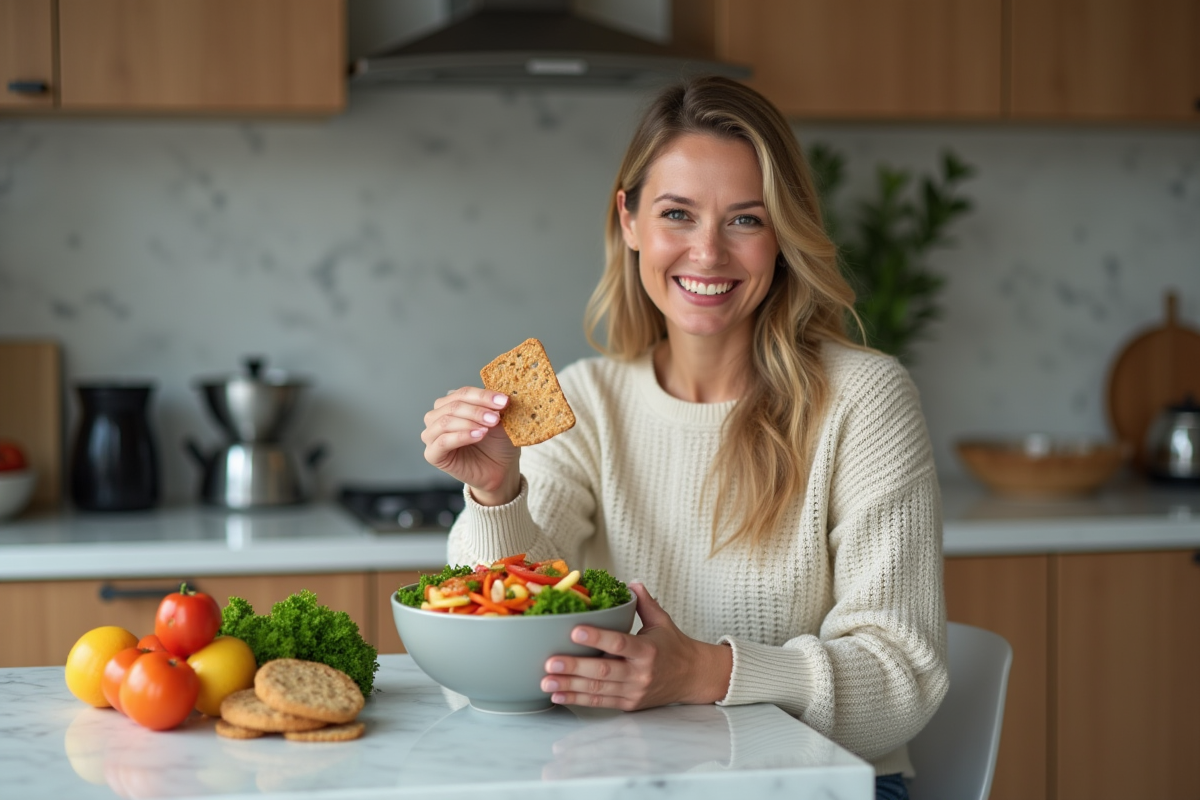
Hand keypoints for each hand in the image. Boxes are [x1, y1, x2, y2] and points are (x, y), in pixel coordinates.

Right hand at [421, 387, 519, 504]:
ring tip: (488, 427)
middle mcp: (437, 417)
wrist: (499, 470)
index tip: (504, 400)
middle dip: (477, 410)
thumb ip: (494, 408)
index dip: (483, 395)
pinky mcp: (432, 454)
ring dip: (469, 422)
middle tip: (496, 417)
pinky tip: (478, 435)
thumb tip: (499, 396)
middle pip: (453, 405)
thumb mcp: (500, 421)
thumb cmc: (497, 443)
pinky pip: (443, 441)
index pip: (463, 393)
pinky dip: (461, 436)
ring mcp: (432, 435)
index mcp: (450, 404)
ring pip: (445, 421)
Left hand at [540, 583, 732, 710]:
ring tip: (546, 681)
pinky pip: (600, 702)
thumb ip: (644, 602)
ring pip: (598, 690)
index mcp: (648, 650)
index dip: (597, 637)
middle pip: (603, 671)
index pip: (619, 643)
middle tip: (550, 661)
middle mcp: (640, 673)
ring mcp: (633, 691)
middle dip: (574, 667)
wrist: (693, 677)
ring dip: (570, 686)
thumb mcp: (662, 621)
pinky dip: (577, 699)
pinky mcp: (628, 704)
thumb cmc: (674, 647)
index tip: (575, 631)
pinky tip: (558, 695)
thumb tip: (630, 583)